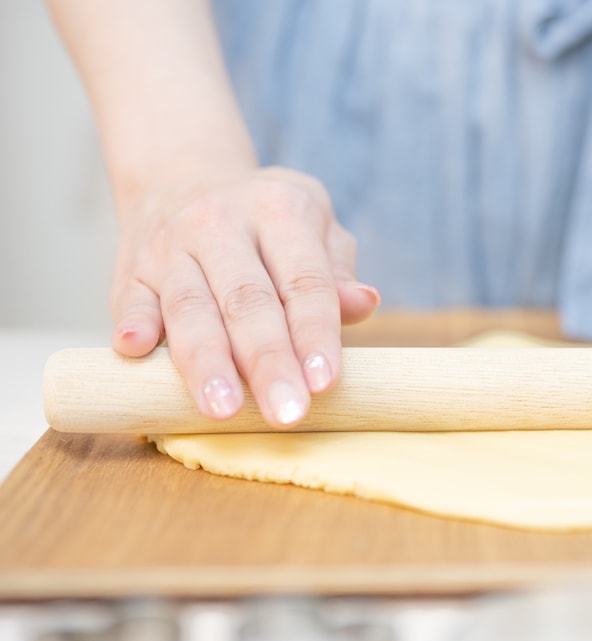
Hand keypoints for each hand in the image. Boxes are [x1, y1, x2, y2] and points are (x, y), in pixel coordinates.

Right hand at [110, 166, 379, 426]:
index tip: (324, 382)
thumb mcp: (314, 229)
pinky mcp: (131, 268)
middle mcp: (222, 222)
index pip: (303, 280)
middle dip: (268, 361)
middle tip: (285, 413)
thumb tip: (364, 303)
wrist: (183, 179)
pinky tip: (134, 352)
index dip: (315, 332)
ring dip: (205, 361)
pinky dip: (132, 323)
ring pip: (189, 306)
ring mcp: (172, 244)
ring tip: (222, 410)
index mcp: (280, 210)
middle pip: (247, 300)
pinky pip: (130, 298)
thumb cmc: (269, 225)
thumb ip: (336, 272)